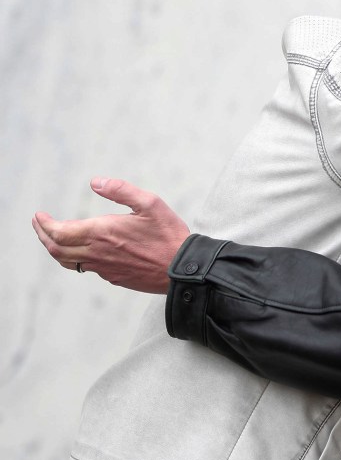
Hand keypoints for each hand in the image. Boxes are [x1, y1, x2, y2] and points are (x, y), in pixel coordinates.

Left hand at [32, 178, 189, 293]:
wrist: (182, 269)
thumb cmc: (169, 235)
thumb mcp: (150, 203)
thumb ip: (121, 190)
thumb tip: (96, 182)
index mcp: (102, 233)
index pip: (59, 231)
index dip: (44, 224)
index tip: (39, 215)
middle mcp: (97, 253)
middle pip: (56, 248)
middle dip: (43, 235)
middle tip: (39, 224)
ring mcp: (104, 268)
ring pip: (67, 261)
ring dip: (54, 248)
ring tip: (53, 238)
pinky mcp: (113, 277)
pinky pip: (86, 268)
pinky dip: (74, 257)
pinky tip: (82, 250)